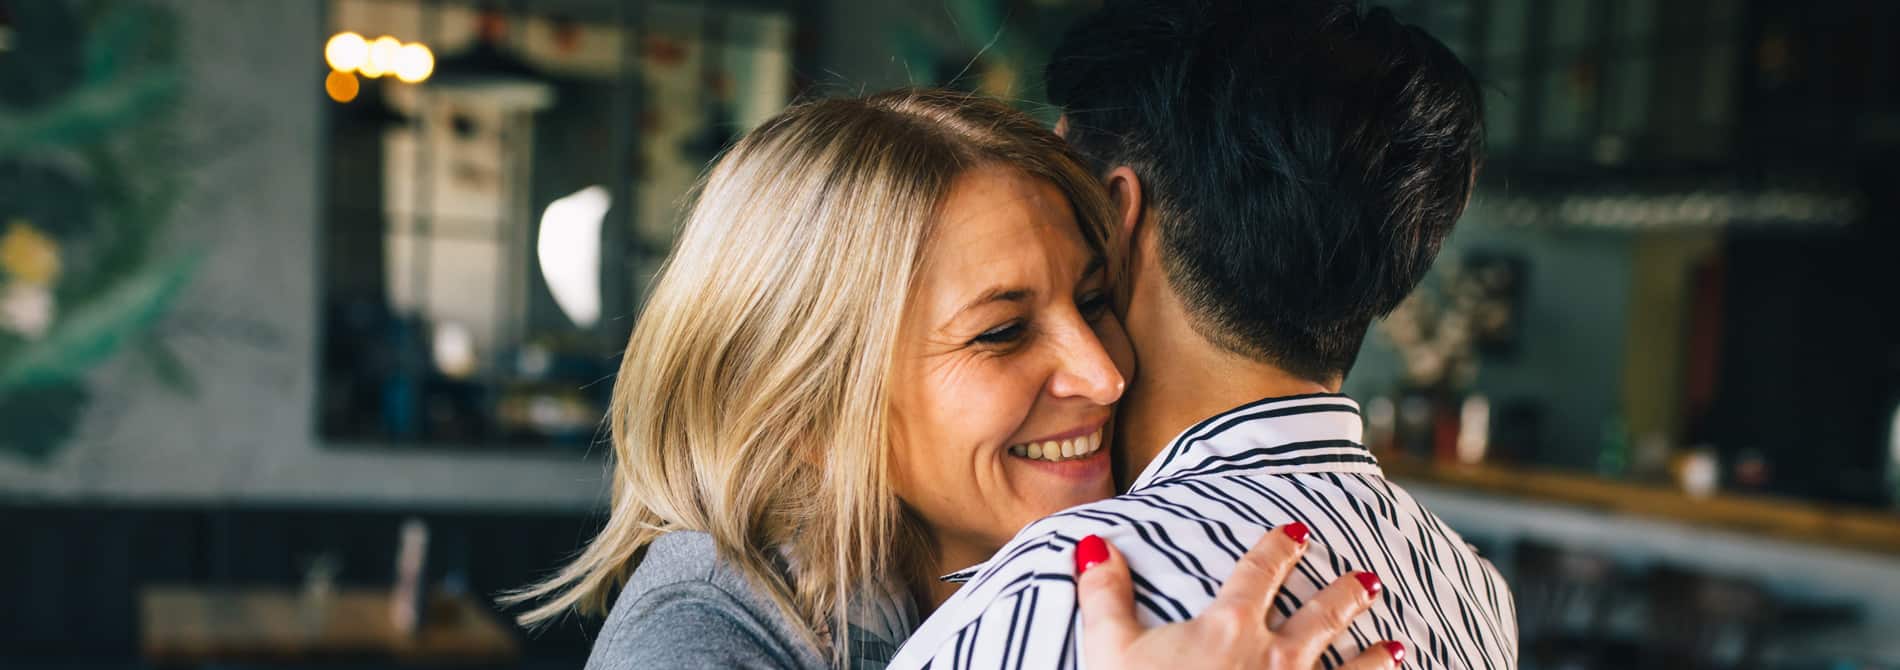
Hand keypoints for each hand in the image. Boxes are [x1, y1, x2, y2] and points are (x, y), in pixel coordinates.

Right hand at [1075, 523, 1404, 668]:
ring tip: (1396, 643)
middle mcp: (1277, 658)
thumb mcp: (1110, 650)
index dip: (1278, 550)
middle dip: (1344, 596)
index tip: (1296, 532)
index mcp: (1229, 627)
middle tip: (1366, 579)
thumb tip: (1095, 547)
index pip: (1259, 574)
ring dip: (1376, 656)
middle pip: (1320, 617)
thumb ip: (1105, 596)